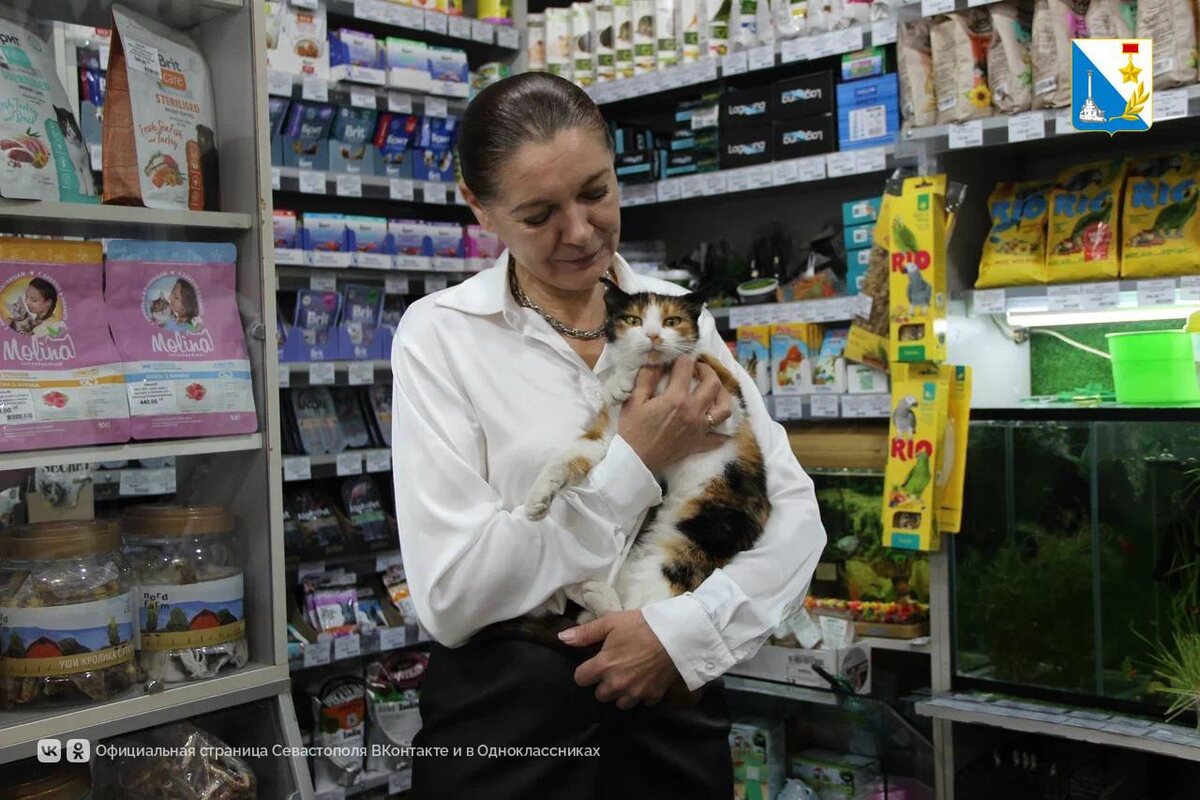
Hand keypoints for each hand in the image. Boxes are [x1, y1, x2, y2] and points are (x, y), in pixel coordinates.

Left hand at [559, 610, 679, 709]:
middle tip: (613, 668)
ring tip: (628, 677)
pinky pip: (642, 702)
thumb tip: (561, 639)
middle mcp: (617, 684)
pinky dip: (642, 694)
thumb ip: (585, 633)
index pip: (580, 679)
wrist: (676, 634)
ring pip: (620, 703)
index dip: (585, 670)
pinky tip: (645, 680)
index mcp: (603, 666)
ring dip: (621, 693)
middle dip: (603, 683)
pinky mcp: (653, 696)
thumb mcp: (611, 622)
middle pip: (599, 695)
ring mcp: (636, 693)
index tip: (593, 663)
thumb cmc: (641, 625)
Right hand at [617, 356, 732, 473]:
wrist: (635, 460)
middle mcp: (693, 411)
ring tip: (713, 391)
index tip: (677, 361)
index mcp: (676, 398)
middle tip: (697, 369)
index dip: (682, 359)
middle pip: (713, 384)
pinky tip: (715, 425)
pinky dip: (720, 431)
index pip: (686, 368)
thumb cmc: (632, 429)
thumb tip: (657, 361)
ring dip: (722, 395)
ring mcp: (699, 428)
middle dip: (707, 370)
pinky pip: (718, 438)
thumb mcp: (633, 400)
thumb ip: (647, 377)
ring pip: (724, 408)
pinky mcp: (699, 443)